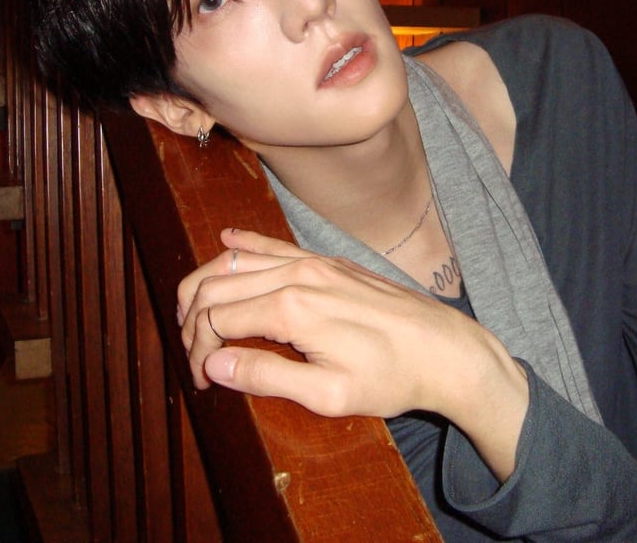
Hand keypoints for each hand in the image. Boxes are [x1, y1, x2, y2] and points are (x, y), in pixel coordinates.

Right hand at [178, 229, 529, 478]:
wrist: (445, 349)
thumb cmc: (392, 377)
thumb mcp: (328, 395)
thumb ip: (267, 376)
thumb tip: (214, 364)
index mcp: (292, 309)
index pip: (215, 322)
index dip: (197, 352)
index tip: (200, 382)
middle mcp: (298, 276)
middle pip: (217, 287)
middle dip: (192, 321)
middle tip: (191, 355)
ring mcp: (314, 264)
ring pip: (238, 261)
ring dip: (207, 285)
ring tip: (191, 315)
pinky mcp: (328, 262)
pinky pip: (274, 246)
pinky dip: (244, 246)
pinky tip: (226, 241)